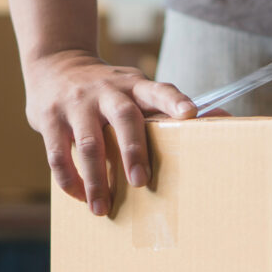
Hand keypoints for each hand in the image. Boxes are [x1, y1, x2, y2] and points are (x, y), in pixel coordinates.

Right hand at [25, 49, 196, 215]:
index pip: (158, 90)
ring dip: (96, 179)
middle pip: (124, 118)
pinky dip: (69, 179)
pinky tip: (79, 196)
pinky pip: (58, 153)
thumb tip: (222, 118)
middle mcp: (106, 91)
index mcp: (133, 85)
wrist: (55, 63)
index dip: (174, 101)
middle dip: (133, 151)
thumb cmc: (107, 88)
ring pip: (88, 143)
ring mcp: (76, 103)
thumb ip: (164, 106)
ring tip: (102, 207)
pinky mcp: (50, 117)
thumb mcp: (134, 86)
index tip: (189, 114)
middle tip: (141, 182)